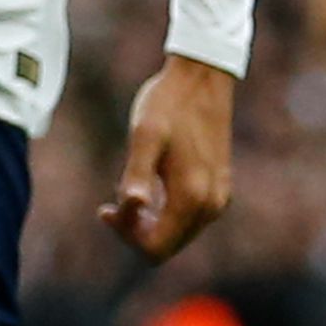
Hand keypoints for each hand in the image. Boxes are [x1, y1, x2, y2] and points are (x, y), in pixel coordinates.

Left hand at [105, 57, 237, 260]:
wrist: (202, 76)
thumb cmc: (168, 103)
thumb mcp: (144, 136)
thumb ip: (136, 173)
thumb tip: (131, 204)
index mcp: (192, 197)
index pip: (154, 248)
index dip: (125, 235)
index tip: (106, 207)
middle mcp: (211, 205)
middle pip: (166, 248)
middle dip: (135, 232)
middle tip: (111, 204)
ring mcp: (218, 198)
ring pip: (177, 237)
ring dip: (149, 224)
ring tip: (128, 194)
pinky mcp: (218, 188)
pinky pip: (188, 220)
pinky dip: (164, 214)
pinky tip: (148, 189)